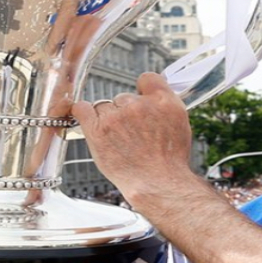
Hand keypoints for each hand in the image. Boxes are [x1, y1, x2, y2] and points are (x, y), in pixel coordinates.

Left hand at [71, 73, 194, 197]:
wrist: (158, 184)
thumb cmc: (168, 162)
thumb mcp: (179, 125)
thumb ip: (164, 107)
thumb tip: (151, 97)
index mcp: (164, 101)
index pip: (148, 79)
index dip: (142, 91)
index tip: (139, 100)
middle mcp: (140, 104)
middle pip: (123, 97)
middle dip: (125, 112)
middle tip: (131, 134)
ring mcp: (118, 116)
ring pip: (105, 106)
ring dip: (108, 119)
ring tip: (118, 140)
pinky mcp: (98, 129)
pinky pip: (82, 109)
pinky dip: (83, 113)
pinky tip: (88, 121)